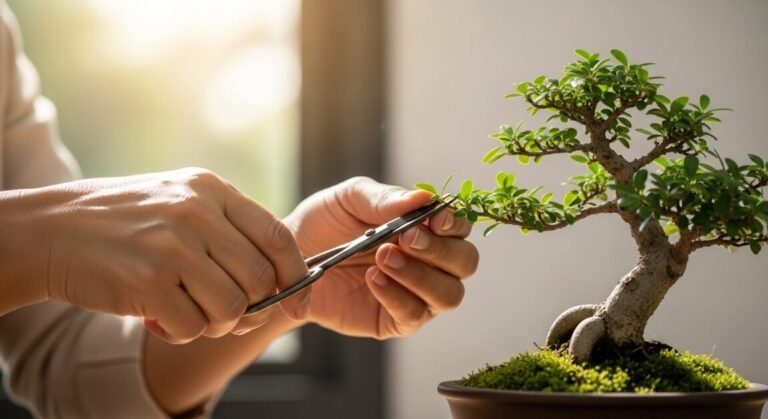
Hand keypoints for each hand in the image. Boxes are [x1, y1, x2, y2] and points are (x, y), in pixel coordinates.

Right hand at [1, 168, 308, 342]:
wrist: (53, 231)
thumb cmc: (127, 223)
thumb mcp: (182, 202)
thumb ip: (229, 229)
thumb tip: (282, 277)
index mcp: (212, 190)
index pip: (278, 235)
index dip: (295, 274)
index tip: (296, 301)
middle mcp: (197, 212)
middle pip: (260, 279)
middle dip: (251, 308)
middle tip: (225, 314)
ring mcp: (172, 245)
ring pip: (232, 307)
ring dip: (215, 323)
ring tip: (187, 313)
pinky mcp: (147, 280)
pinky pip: (194, 327)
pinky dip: (181, 333)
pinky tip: (157, 317)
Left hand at [284, 177, 478, 338]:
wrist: (288, 257)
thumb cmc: (325, 223)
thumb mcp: (351, 199)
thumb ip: (386, 198)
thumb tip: (424, 197)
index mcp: (426, 228)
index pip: (461, 228)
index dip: (456, 224)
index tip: (436, 218)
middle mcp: (430, 262)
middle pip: (465, 263)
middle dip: (441, 251)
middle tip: (406, 239)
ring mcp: (415, 294)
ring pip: (449, 295)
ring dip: (422, 276)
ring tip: (383, 258)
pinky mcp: (393, 320)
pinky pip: (413, 314)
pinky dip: (396, 295)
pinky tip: (373, 278)